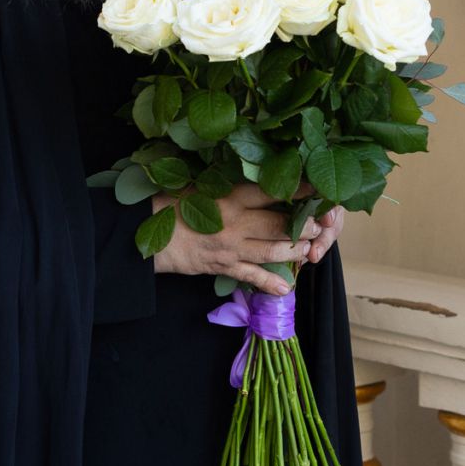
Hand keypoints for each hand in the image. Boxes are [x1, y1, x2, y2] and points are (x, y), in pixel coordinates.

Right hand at [150, 184, 343, 294]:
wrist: (144, 234)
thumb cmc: (171, 203)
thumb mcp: (200, 185)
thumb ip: (228, 184)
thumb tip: (255, 177)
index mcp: (231, 197)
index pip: (272, 191)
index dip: (298, 189)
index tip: (318, 188)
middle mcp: (236, 223)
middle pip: (280, 225)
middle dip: (305, 227)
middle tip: (320, 224)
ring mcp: (231, 248)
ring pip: (273, 252)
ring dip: (295, 252)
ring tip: (310, 249)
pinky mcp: (223, 267)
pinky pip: (252, 277)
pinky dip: (270, 284)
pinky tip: (285, 288)